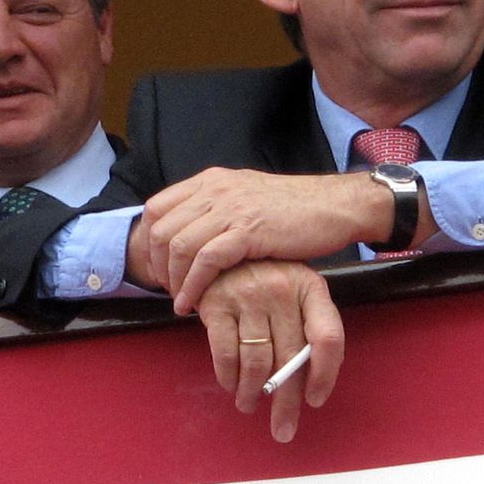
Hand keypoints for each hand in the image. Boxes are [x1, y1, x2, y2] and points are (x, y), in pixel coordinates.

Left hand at [139, 167, 392, 312]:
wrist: (334, 206)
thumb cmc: (293, 209)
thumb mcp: (245, 198)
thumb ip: (216, 209)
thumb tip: (189, 234)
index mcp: (210, 181)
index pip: (156, 208)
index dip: (150, 242)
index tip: (160, 268)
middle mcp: (215, 190)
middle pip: (161, 229)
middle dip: (157, 265)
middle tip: (167, 290)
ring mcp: (230, 208)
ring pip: (179, 246)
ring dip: (173, 280)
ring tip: (180, 302)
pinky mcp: (248, 230)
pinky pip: (206, 260)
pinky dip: (193, 285)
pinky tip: (194, 303)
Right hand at [193, 260, 343, 442]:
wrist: (221, 249)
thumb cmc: (266, 280)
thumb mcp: (295, 292)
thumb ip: (306, 327)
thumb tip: (309, 385)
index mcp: (311, 288)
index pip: (328, 337)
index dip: (325, 375)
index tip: (315, 401)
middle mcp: (282, 289)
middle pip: (290, 358)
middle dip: (285, 402)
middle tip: (283, 430)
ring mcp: (248, 294)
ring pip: (256, 361)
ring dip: (251, 392)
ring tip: (249, 405)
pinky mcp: (216, 302)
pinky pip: (225, 352)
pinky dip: (228, 376)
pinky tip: (230, 384)